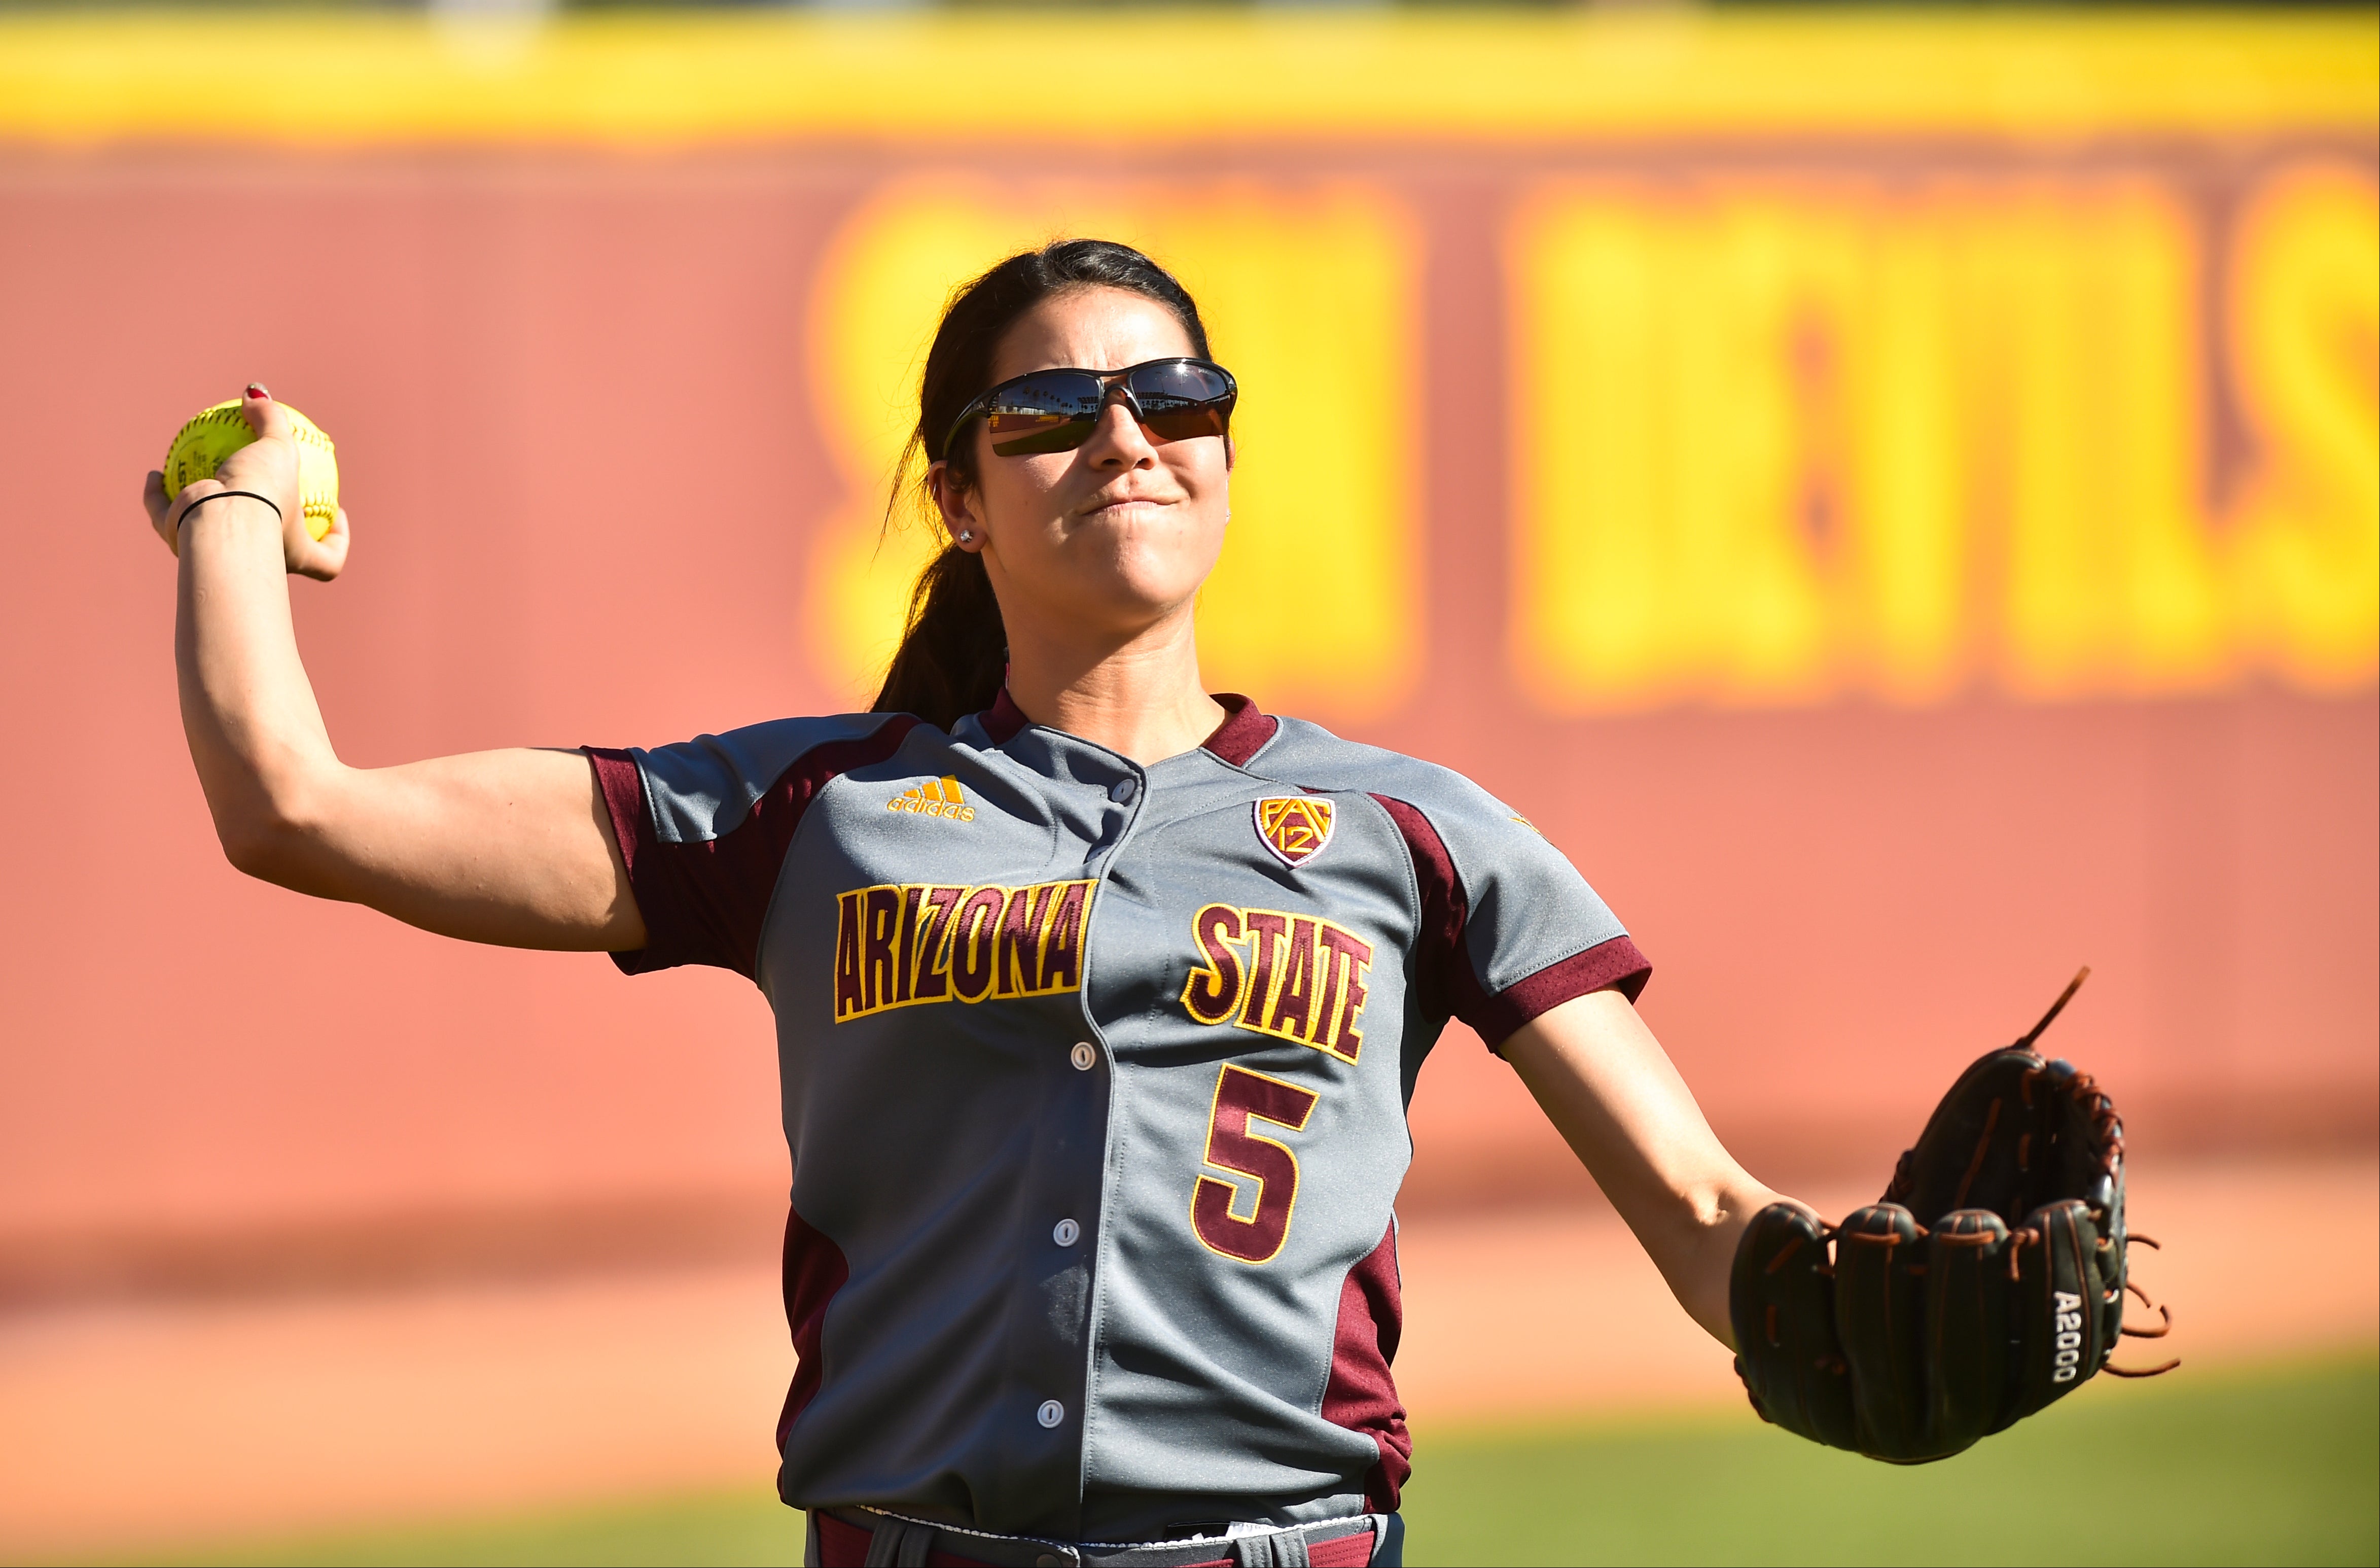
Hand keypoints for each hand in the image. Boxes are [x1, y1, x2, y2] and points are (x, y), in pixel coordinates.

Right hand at [144, 384, 348, 580]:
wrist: (221, 522)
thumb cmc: (263, 495)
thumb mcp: (279, 450)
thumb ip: (272, 420)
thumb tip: (257, 395)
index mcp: (294, 550)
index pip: (328, 559)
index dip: (339, 538)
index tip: (337, 511)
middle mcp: (254, 554)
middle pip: (265, 549)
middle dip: (262, 526)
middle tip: (257, 490)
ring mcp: (216, 550)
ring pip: (208, 536)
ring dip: (201, 513)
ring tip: (192, 480)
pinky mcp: (180, 540)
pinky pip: (164, 519)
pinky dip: (156, 499)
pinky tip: (153, 476)